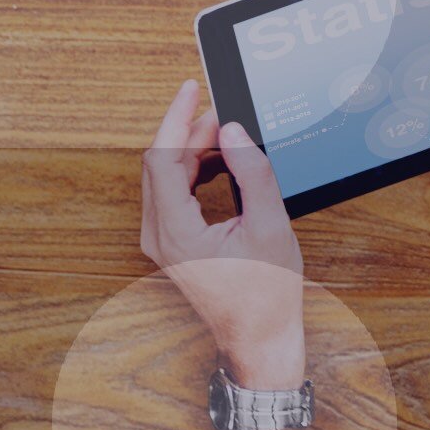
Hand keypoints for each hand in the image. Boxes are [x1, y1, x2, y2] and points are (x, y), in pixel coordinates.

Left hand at [139, 81, 306, 386]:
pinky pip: (172, 192)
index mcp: (176, 233)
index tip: (191, 89)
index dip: (177, 118)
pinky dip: (193, 171)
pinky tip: (220, 163)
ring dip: (193, 151)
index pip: (161, 157)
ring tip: (228, 139)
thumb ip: (253, 174)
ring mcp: (160, 240)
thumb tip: (234, 133)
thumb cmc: (267, 295)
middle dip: (190, 132)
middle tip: (225, 115)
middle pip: (160, 163)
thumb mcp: (271, 227)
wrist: (260, 339)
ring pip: (165, 176)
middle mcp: (158, 235)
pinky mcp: (170, 241)